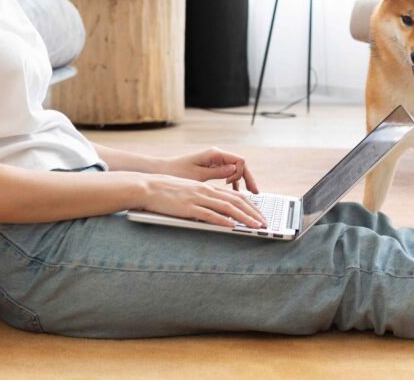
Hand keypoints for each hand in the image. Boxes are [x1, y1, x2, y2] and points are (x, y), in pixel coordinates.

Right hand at [138, 174, 267, 228]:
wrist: (148, 187)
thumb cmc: (167, 191)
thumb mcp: (190, 192)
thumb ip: (204, 199)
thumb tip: (217, 210)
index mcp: (207, 188)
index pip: (235, 196)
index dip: (250, 206)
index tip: (260, 214)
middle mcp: (206, 192)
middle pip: (236, 202)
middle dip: (253, 213)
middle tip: (264, 223)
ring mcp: (198, 199)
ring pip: (227, 208)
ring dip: (244, 218)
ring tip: (255, 226)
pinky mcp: (188, 208)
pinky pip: (209, 215)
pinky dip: (223, 221)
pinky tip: (233, 226)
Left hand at [163, 147, 259, 193]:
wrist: (162, 170)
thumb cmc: (177, 172)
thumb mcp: (197, 175)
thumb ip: (217, 172)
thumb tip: (235, 170)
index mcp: (214, 154)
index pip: (239, 161)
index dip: (241, 174)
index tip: (232, 186)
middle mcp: (216, 155)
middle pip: (240, 165)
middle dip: (248, 178)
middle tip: (256, 193)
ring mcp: (214, 161)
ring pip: (235, 170)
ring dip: (242, 181)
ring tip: (248, 195)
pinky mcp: (211, 167)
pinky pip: (227, 173)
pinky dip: (233, 182)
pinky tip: (235, 192)